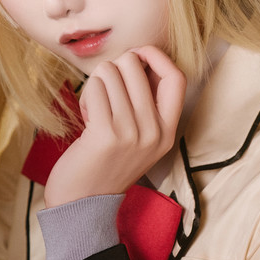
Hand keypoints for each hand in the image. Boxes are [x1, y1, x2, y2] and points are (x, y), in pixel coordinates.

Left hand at [44, 46, 185, 208]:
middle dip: (113, 69)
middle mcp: (154, 133)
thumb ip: (145, 104)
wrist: (82, 202)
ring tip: (95, 110)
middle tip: (105, 93)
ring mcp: (131, 134)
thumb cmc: (104, 163)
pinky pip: (94, 88)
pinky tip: (86, 117)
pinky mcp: (106, 135)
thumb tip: (137, 57)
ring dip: (96, 85)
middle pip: (135, 65)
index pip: (177, 78)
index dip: (156, 57)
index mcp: (167, 132)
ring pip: (110, 72)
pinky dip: (86, 96)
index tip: (137, 57)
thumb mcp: (139, 138)